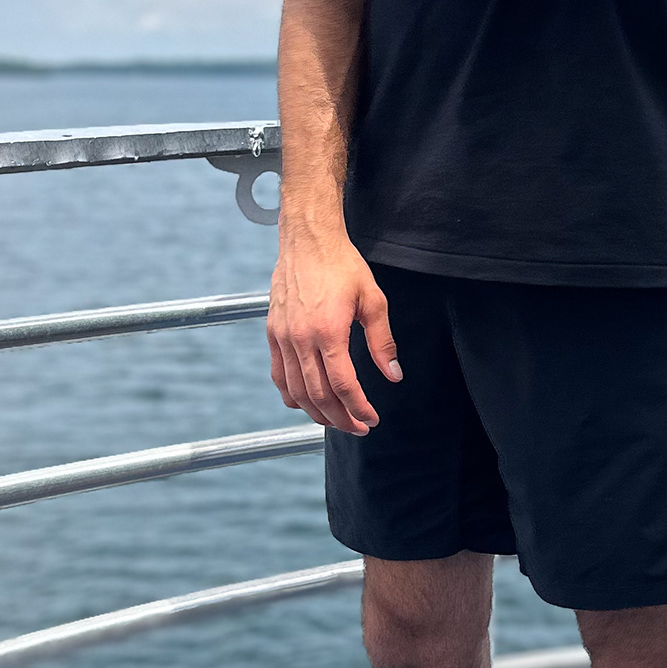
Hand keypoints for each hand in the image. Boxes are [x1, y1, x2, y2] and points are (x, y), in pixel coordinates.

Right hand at [267, 219, 399, 434]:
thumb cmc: (342, 265)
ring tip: (336, 421)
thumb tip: (393, 375)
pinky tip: (306, 404)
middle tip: (358, 427)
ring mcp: (283, 337)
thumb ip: (383, 341)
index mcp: (328, 331)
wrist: (308, 240)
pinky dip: (291, 396)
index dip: (359, 408)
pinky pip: (279, 375)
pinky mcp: (273, 333)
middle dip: (341, 418)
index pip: (343, 385)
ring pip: (296, 391)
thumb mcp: (373, 300)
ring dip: (317, 413)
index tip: (372, 419)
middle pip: (319, 395)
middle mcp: (301, 338)